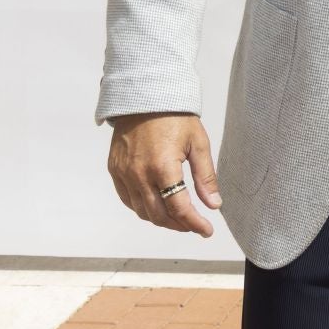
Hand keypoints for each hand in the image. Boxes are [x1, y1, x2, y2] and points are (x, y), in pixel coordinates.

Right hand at [107, 113, 220, 237]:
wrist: (144, 97)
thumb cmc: (175, 117)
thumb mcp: (198, 143)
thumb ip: (205, 176)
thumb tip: (214, 205)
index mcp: (163, 167)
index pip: (179, 208)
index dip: (194, 224)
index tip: (207, 231)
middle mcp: (139, 175)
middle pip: (159, 216)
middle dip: (179, 225)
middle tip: (195, 224)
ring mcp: (124, 174)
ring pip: (142, 212)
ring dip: (162, 220)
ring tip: (180, 217)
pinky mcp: (115, 171)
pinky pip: (128, 200)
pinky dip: (143, 209)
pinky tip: (157, 206)